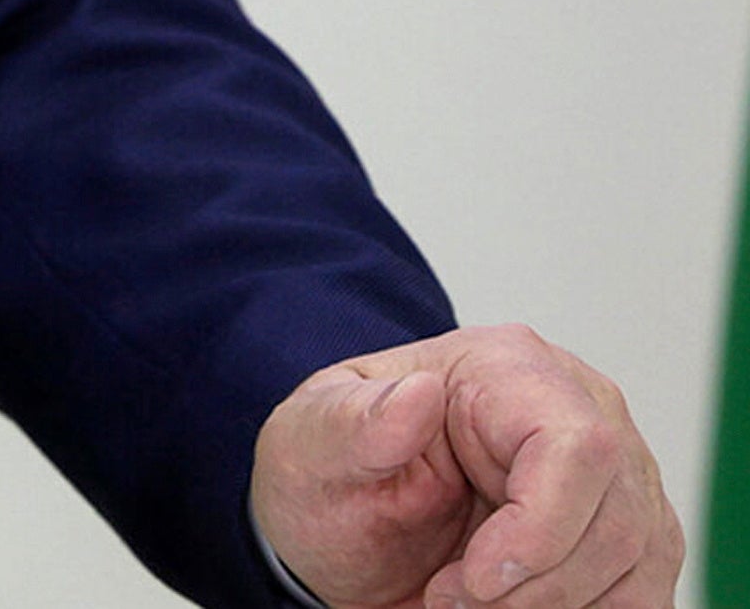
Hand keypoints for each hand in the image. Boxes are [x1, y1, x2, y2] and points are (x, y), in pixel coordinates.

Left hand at [251, 324, 678, 608]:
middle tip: (451, 597)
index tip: (479, 580)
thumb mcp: (310, 443)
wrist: (344, 524)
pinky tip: (517, 607)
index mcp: (505, 367)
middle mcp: (579, 407)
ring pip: (638, 559)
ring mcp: (615, 470)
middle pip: (616, 516)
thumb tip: (418, 395)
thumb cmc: (333, 471)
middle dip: (536, 583)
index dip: (541, 526)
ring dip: (555, 603)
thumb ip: (353, 421)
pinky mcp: (628, 530)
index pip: (575, 445)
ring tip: (469, 603)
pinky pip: (642, 590)